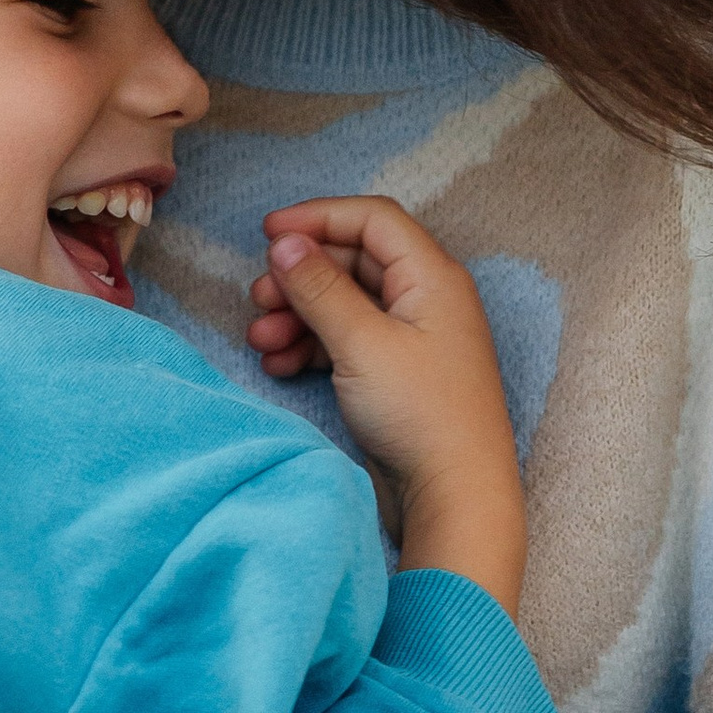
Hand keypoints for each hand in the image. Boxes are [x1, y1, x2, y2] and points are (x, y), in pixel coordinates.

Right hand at [247, 196, 524, 610]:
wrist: (454, 496)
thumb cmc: (423, 415)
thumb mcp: (362, 343)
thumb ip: (321, 288)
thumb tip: (286, 243)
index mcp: (432, 277)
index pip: (372, 220)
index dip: (318, 217)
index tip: (268, 233)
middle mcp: (425, 299)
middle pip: (352, 262)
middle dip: (300, 276)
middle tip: (257, 299)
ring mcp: (410, 338)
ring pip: (343, 304)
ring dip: (298, 315)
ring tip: (261, 341)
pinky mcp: (394, 374)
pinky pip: (345, 341)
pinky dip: (310, 347)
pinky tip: (280, 366)